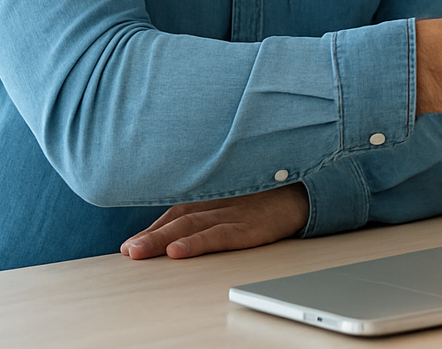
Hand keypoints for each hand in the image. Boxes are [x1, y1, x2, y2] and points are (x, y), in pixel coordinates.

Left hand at [120, 184, 308, 260]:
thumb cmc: (276, 195)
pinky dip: (197, 243)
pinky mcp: (252, 226)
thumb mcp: (243, 196)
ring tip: (139, 252)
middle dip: (150, 236)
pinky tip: (179, 251)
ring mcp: (237, 213)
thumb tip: (185, 227)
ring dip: (162, 240)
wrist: (313, 189)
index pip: (177, 210)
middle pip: (179, 218)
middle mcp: (222, 202)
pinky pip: (220, 235)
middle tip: (128, 252)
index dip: (152, 227)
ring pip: (191, 226)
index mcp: (218, 195)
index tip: (129, 244)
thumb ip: (217, 205)